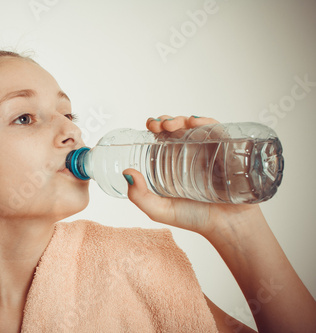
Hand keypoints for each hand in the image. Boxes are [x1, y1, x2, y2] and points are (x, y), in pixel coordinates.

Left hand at [123, 115, 261, 235]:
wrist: (227, 227)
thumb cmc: (194, 219)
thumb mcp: (159, 210)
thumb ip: (139, 196)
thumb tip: (126, 173)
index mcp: (173, 162)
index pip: (162, 137)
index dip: (155, 126)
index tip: (149, 125)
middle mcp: (191, 154)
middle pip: (177, 128)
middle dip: (166, 120)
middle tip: (158, 125)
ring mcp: (209, 151)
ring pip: (195, 126)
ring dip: (182, 119)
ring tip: (172, 124)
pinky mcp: (227, 151)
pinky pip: (217, 130)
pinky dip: (206, 122)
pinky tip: (194, 122)